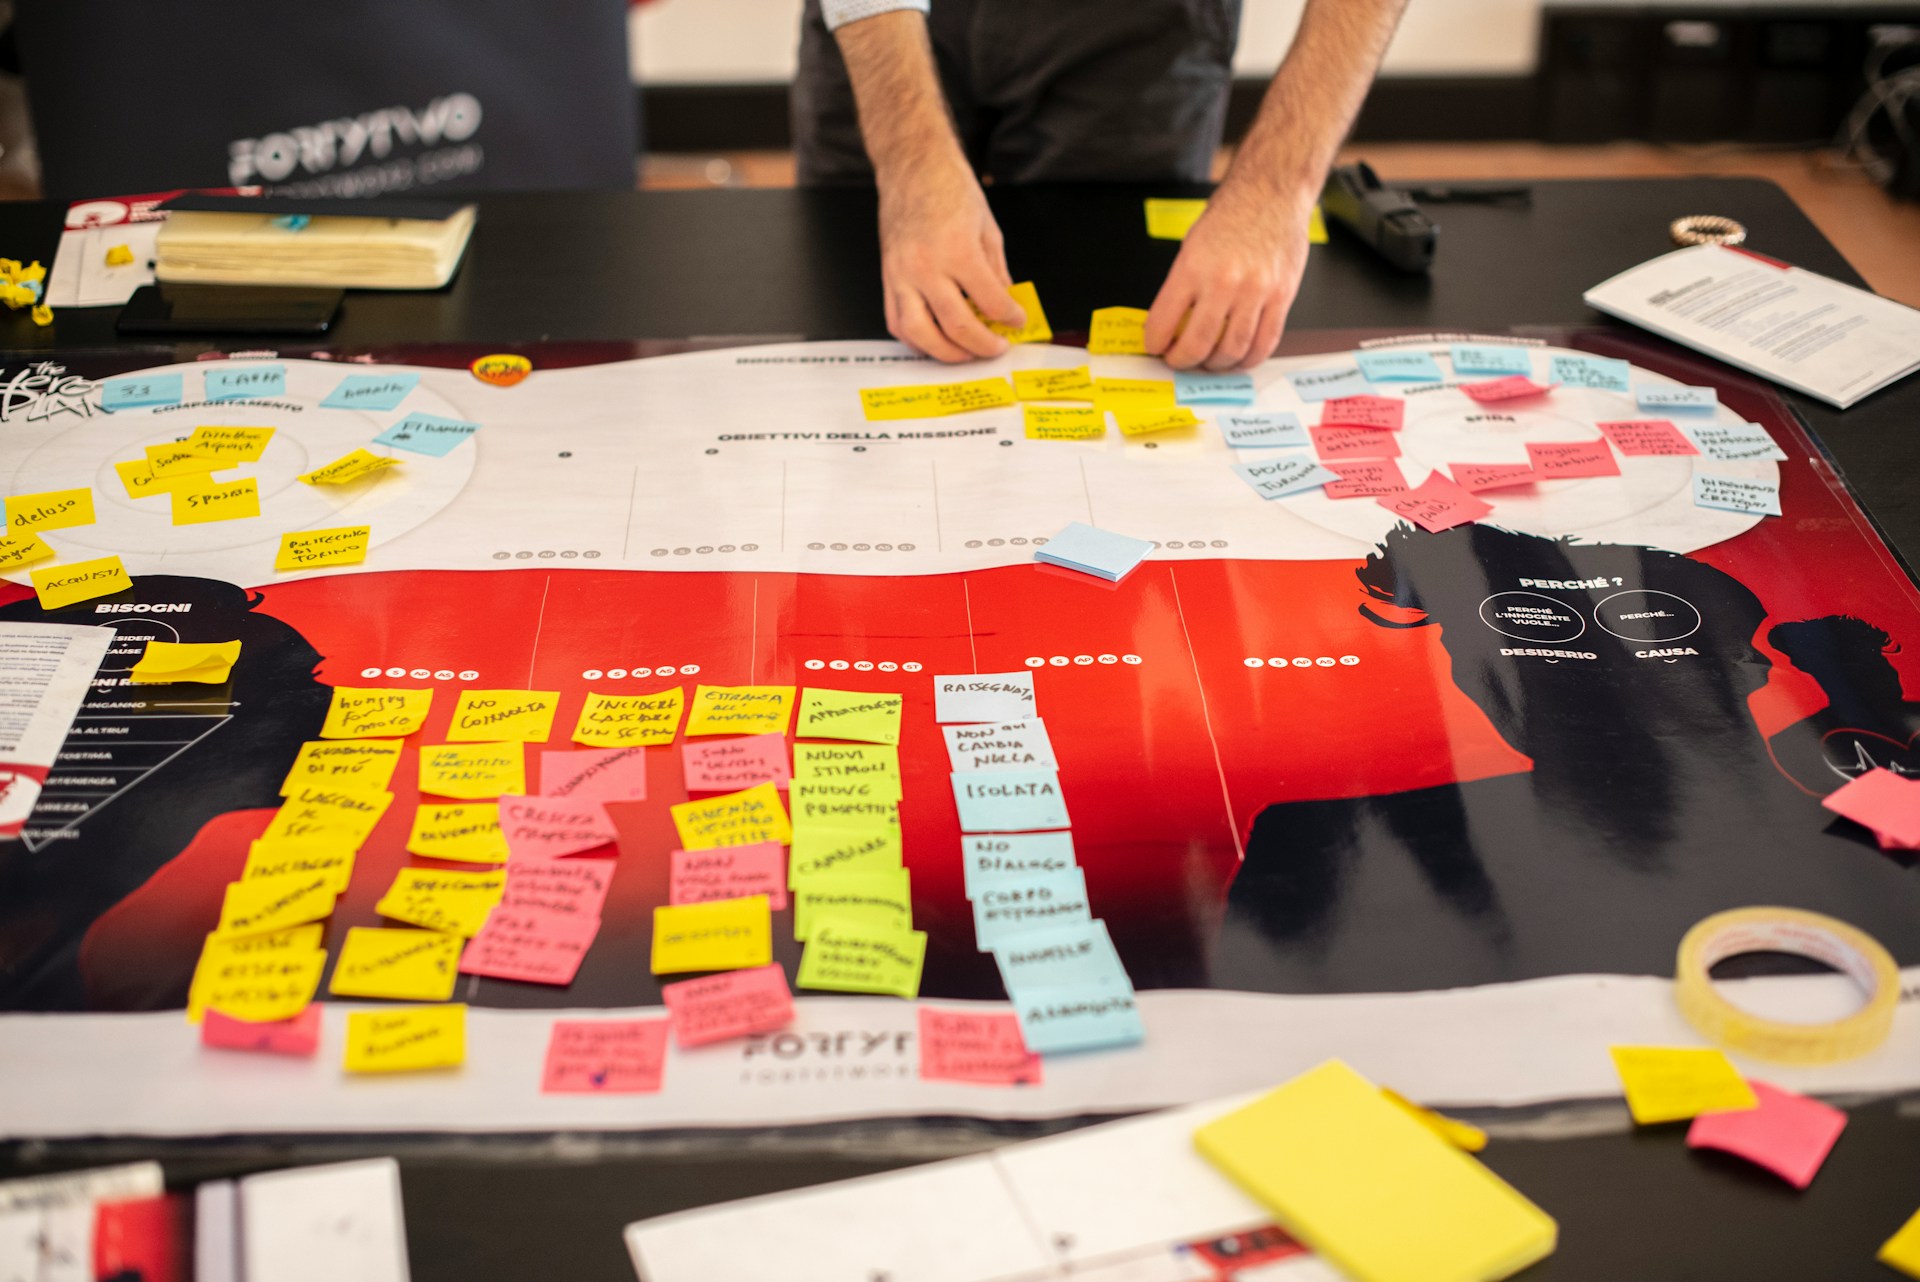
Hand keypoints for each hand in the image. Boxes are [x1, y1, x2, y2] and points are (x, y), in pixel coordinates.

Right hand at [878, 159, 1025, 362]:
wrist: (912, 168)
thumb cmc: (947, 188)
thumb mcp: (987, 227)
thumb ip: (996, 270)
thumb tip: (1004, 300)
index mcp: (957, 250)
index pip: (990, 301)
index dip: (1010, 318)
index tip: (1016, 321)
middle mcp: (926, 266)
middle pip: (957, 325)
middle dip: (983, 344)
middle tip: (996, 347)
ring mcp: (901, 275)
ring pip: (921, 333)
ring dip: (947, 352)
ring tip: (966, 353)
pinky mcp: (887, 278)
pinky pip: (896, 322)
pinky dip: (916, 339)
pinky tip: (934, 339)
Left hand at [1143, 186, 1313, 370]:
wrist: (1272, 192)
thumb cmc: (1233, 214)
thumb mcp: (1193, 245)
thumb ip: (1182, 285)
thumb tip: (1172, 323)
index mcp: (1193, 267)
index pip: (1163, 321)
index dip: (1155, 343)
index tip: (1155, 347)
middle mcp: (1224, 281)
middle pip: (1199, 343)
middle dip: (1183, 361)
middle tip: (1179, 361)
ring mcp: (1256, 291)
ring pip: (1233, 349)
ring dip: (1217, 365)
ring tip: (1209, 362)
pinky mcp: (1282, 296)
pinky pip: (1266, 341)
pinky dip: (1250, 358)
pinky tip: (1240, 358)